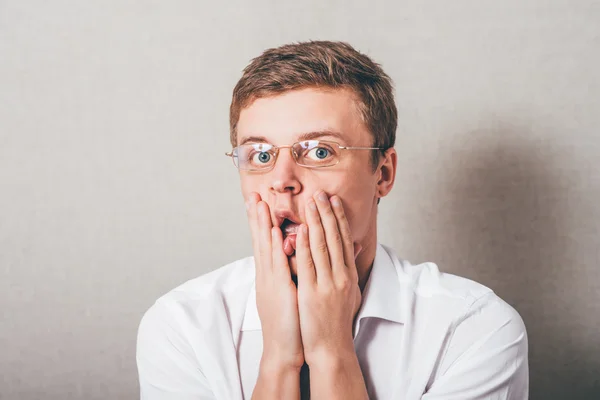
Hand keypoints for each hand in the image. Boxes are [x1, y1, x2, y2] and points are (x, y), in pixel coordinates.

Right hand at [246, 192, 304, 370]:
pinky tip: (272, 230)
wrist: (284, 350)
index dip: (260, 223)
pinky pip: (275, 263)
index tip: (258, 204)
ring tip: (258, 203)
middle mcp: (267, 275)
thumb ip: (292, 275)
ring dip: (261, 224)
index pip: (264, 244)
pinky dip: (273, 246)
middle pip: (259, 241)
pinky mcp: (278, 289)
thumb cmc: (290, 322)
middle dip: (256, 217)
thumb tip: (295, 260)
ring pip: (265, 247)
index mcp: (270, 276)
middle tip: (252, 195)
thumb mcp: (290, 293)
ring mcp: (270, 281)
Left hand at [295, 191, 362, 365]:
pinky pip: (308, 264)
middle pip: (334, 238)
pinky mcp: (312, 292)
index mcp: (348, 275)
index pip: (344, 240)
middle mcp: (341, 276)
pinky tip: (302, 228)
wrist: (332, 349)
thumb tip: (356, 248)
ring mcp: (327, 283)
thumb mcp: (350, 292)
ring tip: (311, 202)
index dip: (339, 218)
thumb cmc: (337, 322)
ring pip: (322, 246)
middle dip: (328, 213)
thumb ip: (349, 269)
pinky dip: (305, 244)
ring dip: (316, 221)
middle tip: (321, 192)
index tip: (334, 200)